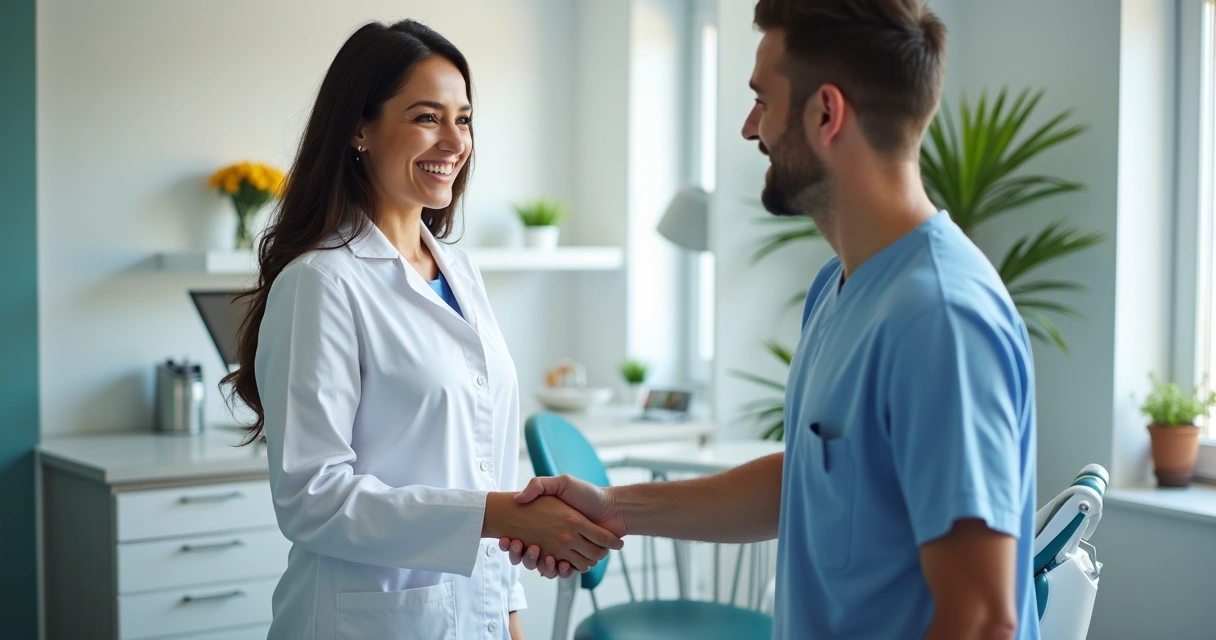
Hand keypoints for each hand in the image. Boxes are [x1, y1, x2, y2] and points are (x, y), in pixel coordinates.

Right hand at [484, 493, 621, 571]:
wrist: (613, 507)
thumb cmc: (588, 494)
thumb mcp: (561, 483)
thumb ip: (539, 485)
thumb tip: (518, 498)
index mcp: (548, 524)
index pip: (521, 539)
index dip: (511, 545)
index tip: (507, 540)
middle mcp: (555, 539)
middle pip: (530, 557)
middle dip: (522, 556)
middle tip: (520, 546)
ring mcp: (567, 551)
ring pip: (546, 567)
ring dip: (540, 565)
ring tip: (539, 553)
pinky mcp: (579, 559)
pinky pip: (565, 572)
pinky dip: (560, 571)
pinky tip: (560, 562)